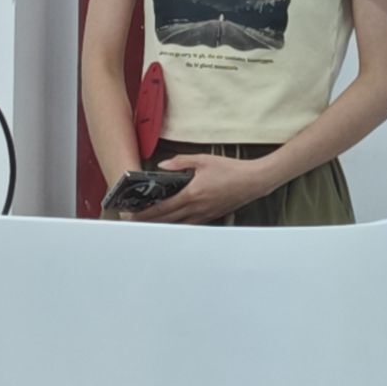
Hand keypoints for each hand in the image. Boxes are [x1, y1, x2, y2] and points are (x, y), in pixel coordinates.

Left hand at [125, 154, 272, 224]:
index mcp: (191, 195)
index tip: (133, 215)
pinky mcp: (211, 216)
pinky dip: (178, 225)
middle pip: (167, 220)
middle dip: (149, 222)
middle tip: (134, 222)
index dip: (145, 213)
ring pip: (177, 225)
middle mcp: (196, 209)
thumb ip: (180, 162)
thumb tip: (162, 165)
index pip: (162, 207)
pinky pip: (190, 224)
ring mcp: (204, 215)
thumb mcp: (203, 160)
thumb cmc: (231, 170)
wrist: (253, 181)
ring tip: (149, 224)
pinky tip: (173, 222)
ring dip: (163, 225)